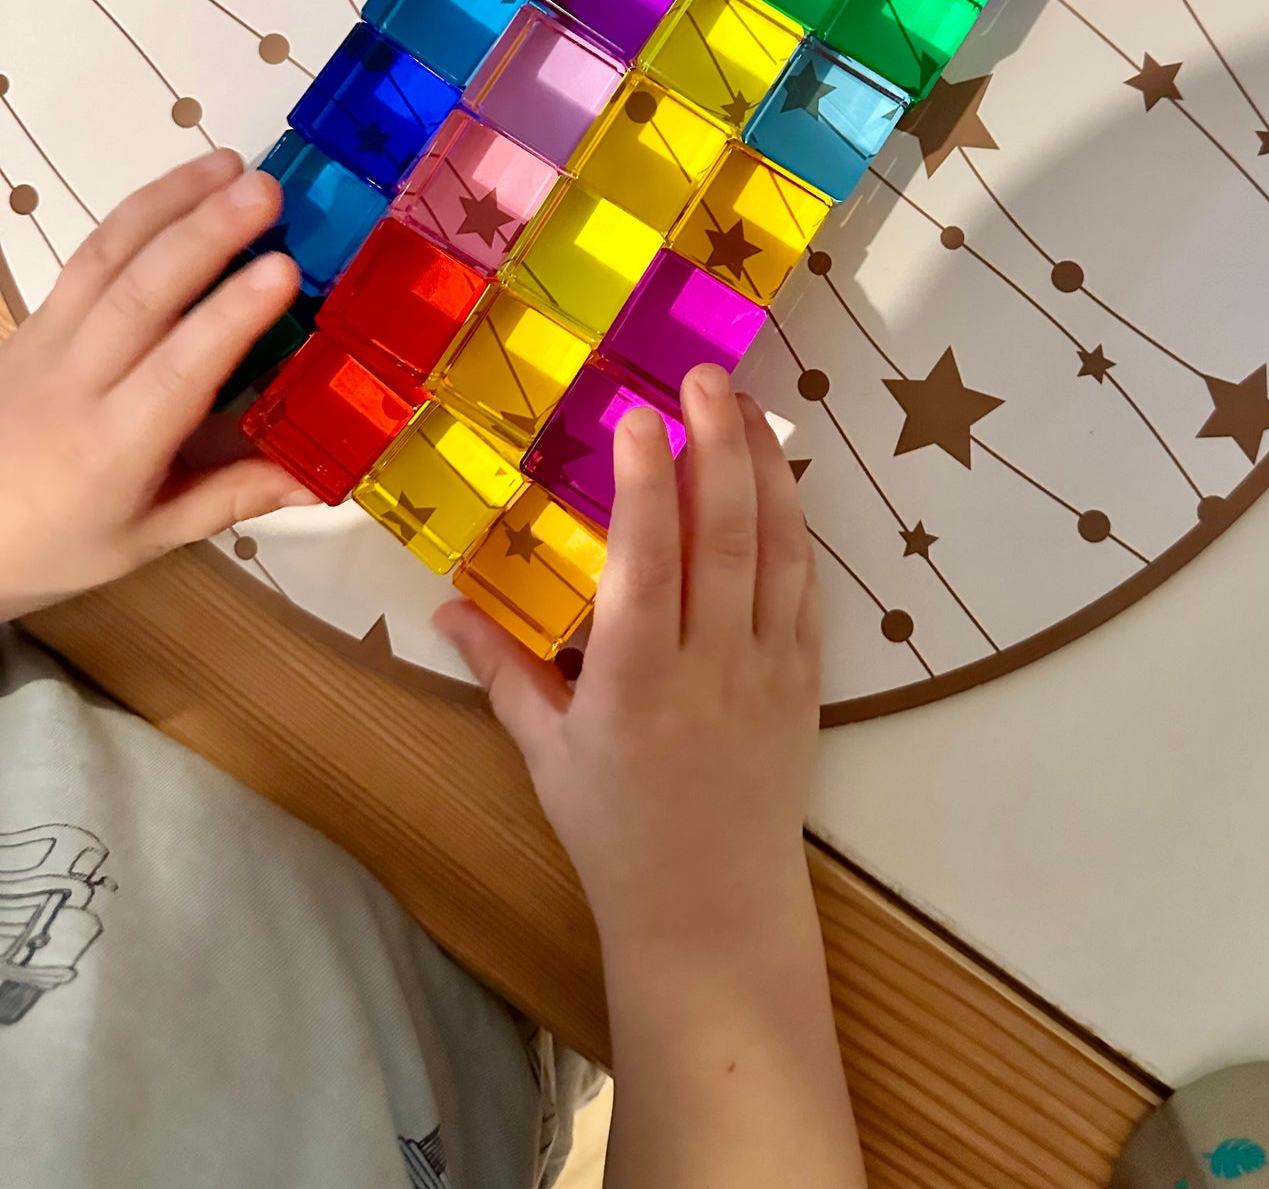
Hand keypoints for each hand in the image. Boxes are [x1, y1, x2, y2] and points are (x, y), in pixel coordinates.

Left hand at [0, 148, 315, 619]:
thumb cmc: (59, 538)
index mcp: (113, 450)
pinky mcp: (37, 317)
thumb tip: (323, 475)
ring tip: (232, 165)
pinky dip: (137, 212)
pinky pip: (88, 255)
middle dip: (205, 235)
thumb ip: (235, 495)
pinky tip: (182, 185)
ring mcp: (49, 341)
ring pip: (107, 259)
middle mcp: (77, 384)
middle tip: (267, 190)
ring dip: (170, 203)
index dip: (230, 317)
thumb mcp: (151, 536)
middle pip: (138, 295)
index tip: (284, 270)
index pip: (177, 372)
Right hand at [435, 364, 820, 957]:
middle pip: (725, 535)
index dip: (647, 481)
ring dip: (766, 468)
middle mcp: (711, 666)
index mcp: (636, 682)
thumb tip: (444, 607)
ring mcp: (769, 670)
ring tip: (747, 404)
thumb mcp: (546, 756)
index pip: (647, 561)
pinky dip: (796, 526)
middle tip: (704, 375)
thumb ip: (502, 672)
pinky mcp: (806, 681)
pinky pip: (806, 588)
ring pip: (778, 550)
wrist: (713, 911)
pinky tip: (782, 479)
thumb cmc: (617, 834)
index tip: (639, 414)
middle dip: (718, 444)